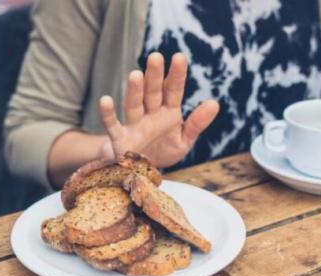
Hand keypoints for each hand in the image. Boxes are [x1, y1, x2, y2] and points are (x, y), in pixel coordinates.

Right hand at [98, 52, 218, 167]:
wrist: (142, 173)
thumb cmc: (163, 152)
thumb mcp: (184, 141)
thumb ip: (197, 123)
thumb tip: (214, 103)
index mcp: (168, 113)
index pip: (173, 90)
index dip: (176, 75)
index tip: (179, 57)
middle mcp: (150, 114)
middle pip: (152, 93)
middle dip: (154, 76)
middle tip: (155, 57)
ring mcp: (134, 125)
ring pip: (133, 105)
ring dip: (134, 91)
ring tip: (135, 75)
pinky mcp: (120, 139)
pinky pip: (112, 125)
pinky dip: (108, 114)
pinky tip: (105, 100)